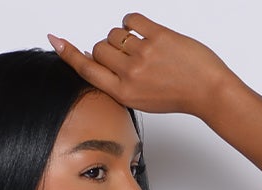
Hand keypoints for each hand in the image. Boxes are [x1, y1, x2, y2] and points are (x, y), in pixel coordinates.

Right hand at [47, 14, 235, 119]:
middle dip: (107, 47)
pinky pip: (132, 19)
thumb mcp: (141, 98)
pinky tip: (142, 30)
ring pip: (114, 34)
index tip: (55, 40)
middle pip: (99, 48)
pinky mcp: (157, 37)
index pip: (87, 70)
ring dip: (121, 36)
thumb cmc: (176, 95)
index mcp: (123, 93)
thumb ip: (118, 80)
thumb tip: (97, 56)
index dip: (69, 54)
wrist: (206, 91)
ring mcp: (143, 55)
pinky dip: (132, 22)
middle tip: (125, 55)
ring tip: (139, 47)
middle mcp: (129, 75)